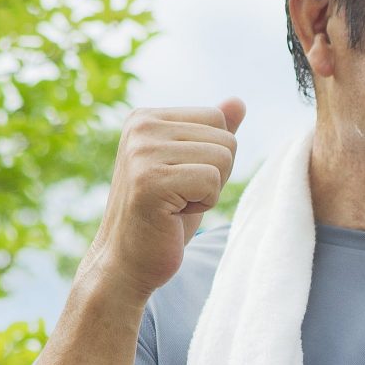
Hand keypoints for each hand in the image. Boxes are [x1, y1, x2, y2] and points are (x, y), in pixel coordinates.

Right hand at [81, 98, 244, 301]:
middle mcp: (141, 127)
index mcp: (146, 117)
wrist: (126, 262)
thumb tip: (238, 102)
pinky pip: (212, 181)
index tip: (180, 179)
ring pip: (223, 159)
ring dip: (209, 192)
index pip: (218, 119)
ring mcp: (142, 152)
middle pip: (225, 139)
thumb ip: (211, 134)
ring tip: (175, 205)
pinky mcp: (150, 180)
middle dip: (215, 175)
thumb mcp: (191, 168)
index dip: (213, 157)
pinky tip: (173, 215)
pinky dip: (204, 205)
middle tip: (178, 197)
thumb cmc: (162, 217)